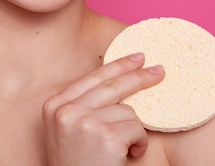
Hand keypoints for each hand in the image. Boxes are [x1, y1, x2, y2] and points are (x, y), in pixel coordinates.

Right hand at [42, 53, 164, 165]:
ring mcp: (84, 121)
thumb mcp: (67, 130)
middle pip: (112, 85)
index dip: (118, 66)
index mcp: (54, 105)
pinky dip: (139, 144)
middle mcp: (66, 109)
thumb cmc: (76, 165)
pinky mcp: (105, 136)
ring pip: (127, 111)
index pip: (92, 78)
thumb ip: (83, 106)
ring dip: (133, 131)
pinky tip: (127, 156)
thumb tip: (119, 82)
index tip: (137, 58)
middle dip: (139, 77)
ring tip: (123, 150)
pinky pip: (137, 129)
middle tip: (160, 71)